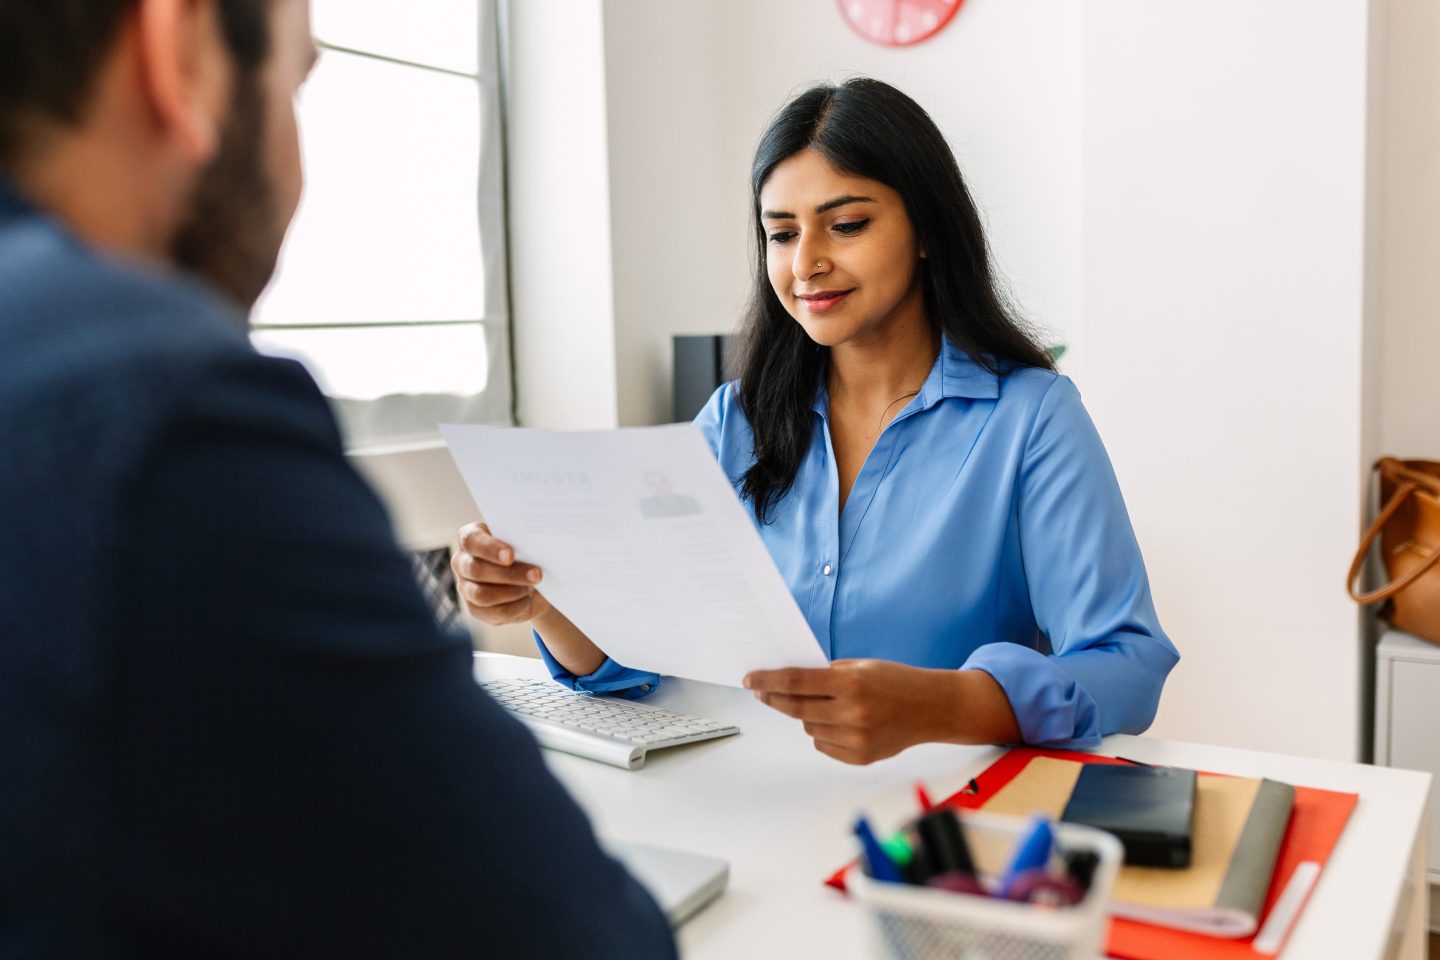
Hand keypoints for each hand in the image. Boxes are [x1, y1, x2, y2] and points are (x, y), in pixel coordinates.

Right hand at [452, 521, 549, 625]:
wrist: (530, 578)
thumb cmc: (525, 551)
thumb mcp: (525, 542)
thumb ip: (523, 542)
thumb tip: (534, 549)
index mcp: (469, 537)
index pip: (470, 540)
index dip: (489, 548)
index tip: (511, 555)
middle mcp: (461, 562)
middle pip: (476, 570)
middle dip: (509, 574)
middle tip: (536, 574)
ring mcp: (465, 587)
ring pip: (481, 595)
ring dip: (512, 592)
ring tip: (532, 587)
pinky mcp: (475, 608)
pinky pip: (493, 612)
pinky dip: (515, 607)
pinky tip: (527, 600)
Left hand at [743, 660, 1019, 763]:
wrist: (932, 709)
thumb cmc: (896, 681)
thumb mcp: (862, 666)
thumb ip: (827, 675)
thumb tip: (788, 681)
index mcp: (851, 684)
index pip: (796, 682)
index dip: (768, 681)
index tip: (749, 679)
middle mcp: (852, 713)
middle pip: (795, 708)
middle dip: (774, 699)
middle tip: (762, 692)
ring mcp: (856, 739)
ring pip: (809, 728)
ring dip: (807, 716)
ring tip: (829, 705)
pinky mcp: (860, 757)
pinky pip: (823, 745)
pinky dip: (823, 733)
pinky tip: (841, 722)